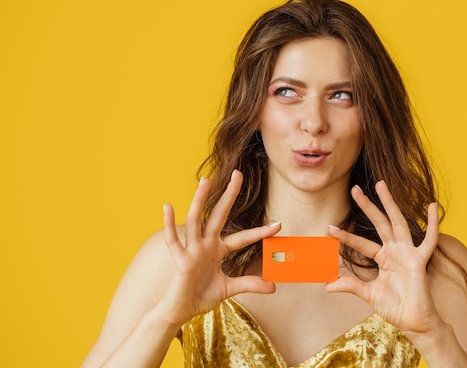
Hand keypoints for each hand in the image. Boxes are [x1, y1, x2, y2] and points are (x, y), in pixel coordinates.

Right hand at [158, 170, 279, 326]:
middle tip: (238, 174)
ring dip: (199, 200)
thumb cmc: (202, 296)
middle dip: (229, 195)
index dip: (260, 232)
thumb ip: (250, 284)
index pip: (242, 238)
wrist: (182, 310)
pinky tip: (168, 207)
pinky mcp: (181, 260)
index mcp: (218, 250)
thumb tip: (273, 286)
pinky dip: (170, 224)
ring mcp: (192, 250)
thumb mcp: (230, 289)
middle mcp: (206, 244)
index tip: (279, 225)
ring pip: (196, 220)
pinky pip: (173, 241)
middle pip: (219, 215)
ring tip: (205, 181)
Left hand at [325, 181, 443, 335]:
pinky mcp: (419, 260)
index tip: (330, 228)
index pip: (361, 243)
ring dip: (389, 203)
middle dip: (367, 205)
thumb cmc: (395, 308)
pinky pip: (429, 240)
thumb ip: (351, 286)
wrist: (413, 322)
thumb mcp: (368, 294)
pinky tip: (432, 206)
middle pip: (379, 223)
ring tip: (381, 185)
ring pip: (397, 222)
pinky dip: (433, 223)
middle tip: (354, 189)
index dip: (346, 237)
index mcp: (383, 258)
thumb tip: (327, 286)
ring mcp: (407, 253)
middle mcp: (395, 251)